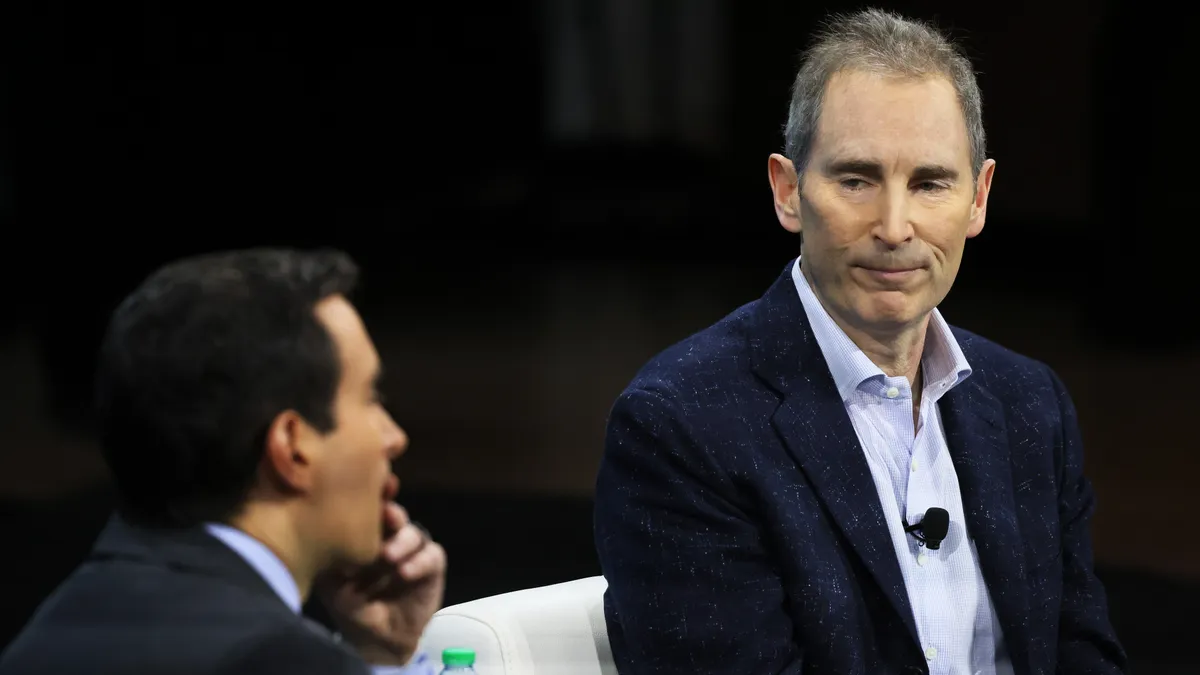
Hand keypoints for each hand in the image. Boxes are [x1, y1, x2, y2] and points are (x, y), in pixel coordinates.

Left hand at [316, 503, 446, 665]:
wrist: (378, 640)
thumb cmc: (352, 606)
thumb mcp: (333, 587)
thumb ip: (334, 565)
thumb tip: (337, 547)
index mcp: (366, 535)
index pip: (368, 510)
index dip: (368, 499)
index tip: (361, 496)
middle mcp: (391, 537)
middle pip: (394, 515)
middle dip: (391, 513)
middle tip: (386, 516)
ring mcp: (412, 550)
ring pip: (413, 533)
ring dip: (402, 542)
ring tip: (388, 556)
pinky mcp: (431, 566)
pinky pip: (431, 556)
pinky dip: (419, 562)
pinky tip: (404, 573)